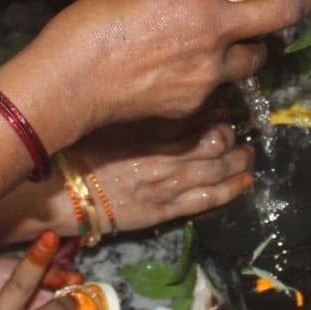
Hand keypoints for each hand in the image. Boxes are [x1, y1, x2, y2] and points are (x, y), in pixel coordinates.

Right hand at [8, 0, 310, 138]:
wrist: (71, 85)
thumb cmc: (87, 27)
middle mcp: (214, 28)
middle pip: (283, 10)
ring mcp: (210, 69)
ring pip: (255, 57)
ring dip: (255, 46)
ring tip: (248, 42)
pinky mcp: (198, 99)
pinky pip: (218, 83)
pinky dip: (214, 73)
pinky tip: (194, 70)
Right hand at [71, 120, 254, 230]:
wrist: (62, 194)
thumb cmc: (81, 150)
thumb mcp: (113, 119)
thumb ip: (147, 111)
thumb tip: (179, 99)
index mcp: (148, 130)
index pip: (196, 117)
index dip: (215, 113)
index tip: (220, 110)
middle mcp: (164, 156)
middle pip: (214, 144)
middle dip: (232, 137)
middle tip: (238, 132)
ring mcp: (167, 186)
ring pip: (217, 172)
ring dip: (239, 161)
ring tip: (248, 154)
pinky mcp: (165, 211)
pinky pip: (207, 200)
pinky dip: (231, 189)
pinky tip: (245, 181)